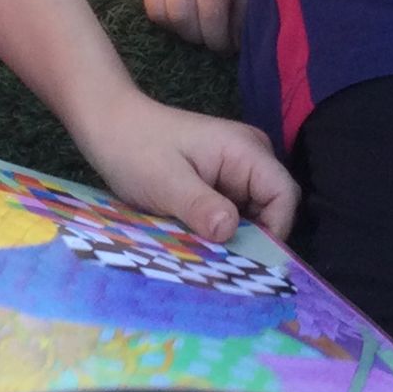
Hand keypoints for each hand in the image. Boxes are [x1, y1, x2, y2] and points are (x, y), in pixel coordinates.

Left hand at [75, 89, 297, 245]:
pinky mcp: (222, 181)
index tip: (247, 261)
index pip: (284, 195)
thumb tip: (230, 231)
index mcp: (246, 150)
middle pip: (273, 208)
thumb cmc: (136, 149)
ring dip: (235, 237)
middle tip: (221, 266)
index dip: (275, 230)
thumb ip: (201, 206)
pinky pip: (235, 212)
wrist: (109, 125)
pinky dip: (221, 230)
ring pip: (254, 214)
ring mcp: (237, 168)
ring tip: (208, 257)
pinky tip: (200, 243)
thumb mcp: (166, 182)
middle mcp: (251, 156)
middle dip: (253, 239)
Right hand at [143, 0, 250, 53]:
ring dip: (180, 29)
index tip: (229, 45)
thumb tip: (238, 33)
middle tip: (214, 37)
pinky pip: (149, 4)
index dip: (219, 38)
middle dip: (200, 37)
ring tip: (197, 27)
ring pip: (161, 14)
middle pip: (182, 18)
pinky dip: (164, 17)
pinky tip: (181, 14)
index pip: (210, 12)